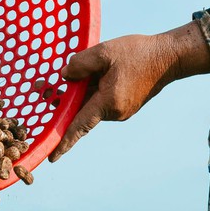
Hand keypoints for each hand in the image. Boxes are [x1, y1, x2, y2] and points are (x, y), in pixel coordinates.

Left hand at [49, 22, 209, 160]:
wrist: (169, 57)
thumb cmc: (139, 53)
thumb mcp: (105, 52)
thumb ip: (80, 64)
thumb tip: (64, 76)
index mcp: (109, 102)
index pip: (80, 125)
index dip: (63, 141)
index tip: (52, 158)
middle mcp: (115, 112)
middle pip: (81, 111)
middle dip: (62, 102)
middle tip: (40, 89)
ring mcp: (121, 111)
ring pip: (91, 104)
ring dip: (78, 93)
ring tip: (69, 73)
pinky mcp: (126, 105)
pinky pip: (101, 101)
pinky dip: (90, 91)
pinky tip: (89, 75)